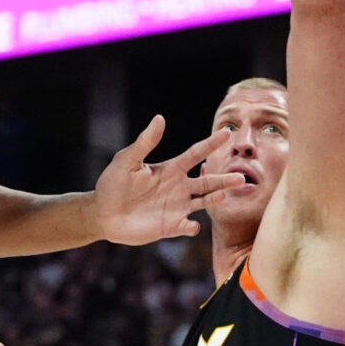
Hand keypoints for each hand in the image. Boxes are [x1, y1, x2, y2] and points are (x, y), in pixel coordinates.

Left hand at [93, 114, 246, 244]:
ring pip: (203, 202)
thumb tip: (159, 118)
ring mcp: (177, 207)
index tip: (226, 134)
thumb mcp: (127, 161)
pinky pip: (187, 226)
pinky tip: (191, 225)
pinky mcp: (171, 226)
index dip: (210, 144)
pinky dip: (191, 227)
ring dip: (215, 200)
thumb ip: (145, 142)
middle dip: (224, 180)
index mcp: (171, 169)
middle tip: (241, 178)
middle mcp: (179, 187)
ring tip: (224, 196)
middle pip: (208, 181)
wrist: (103, 214)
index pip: (196, 154)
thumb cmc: (113, 184)